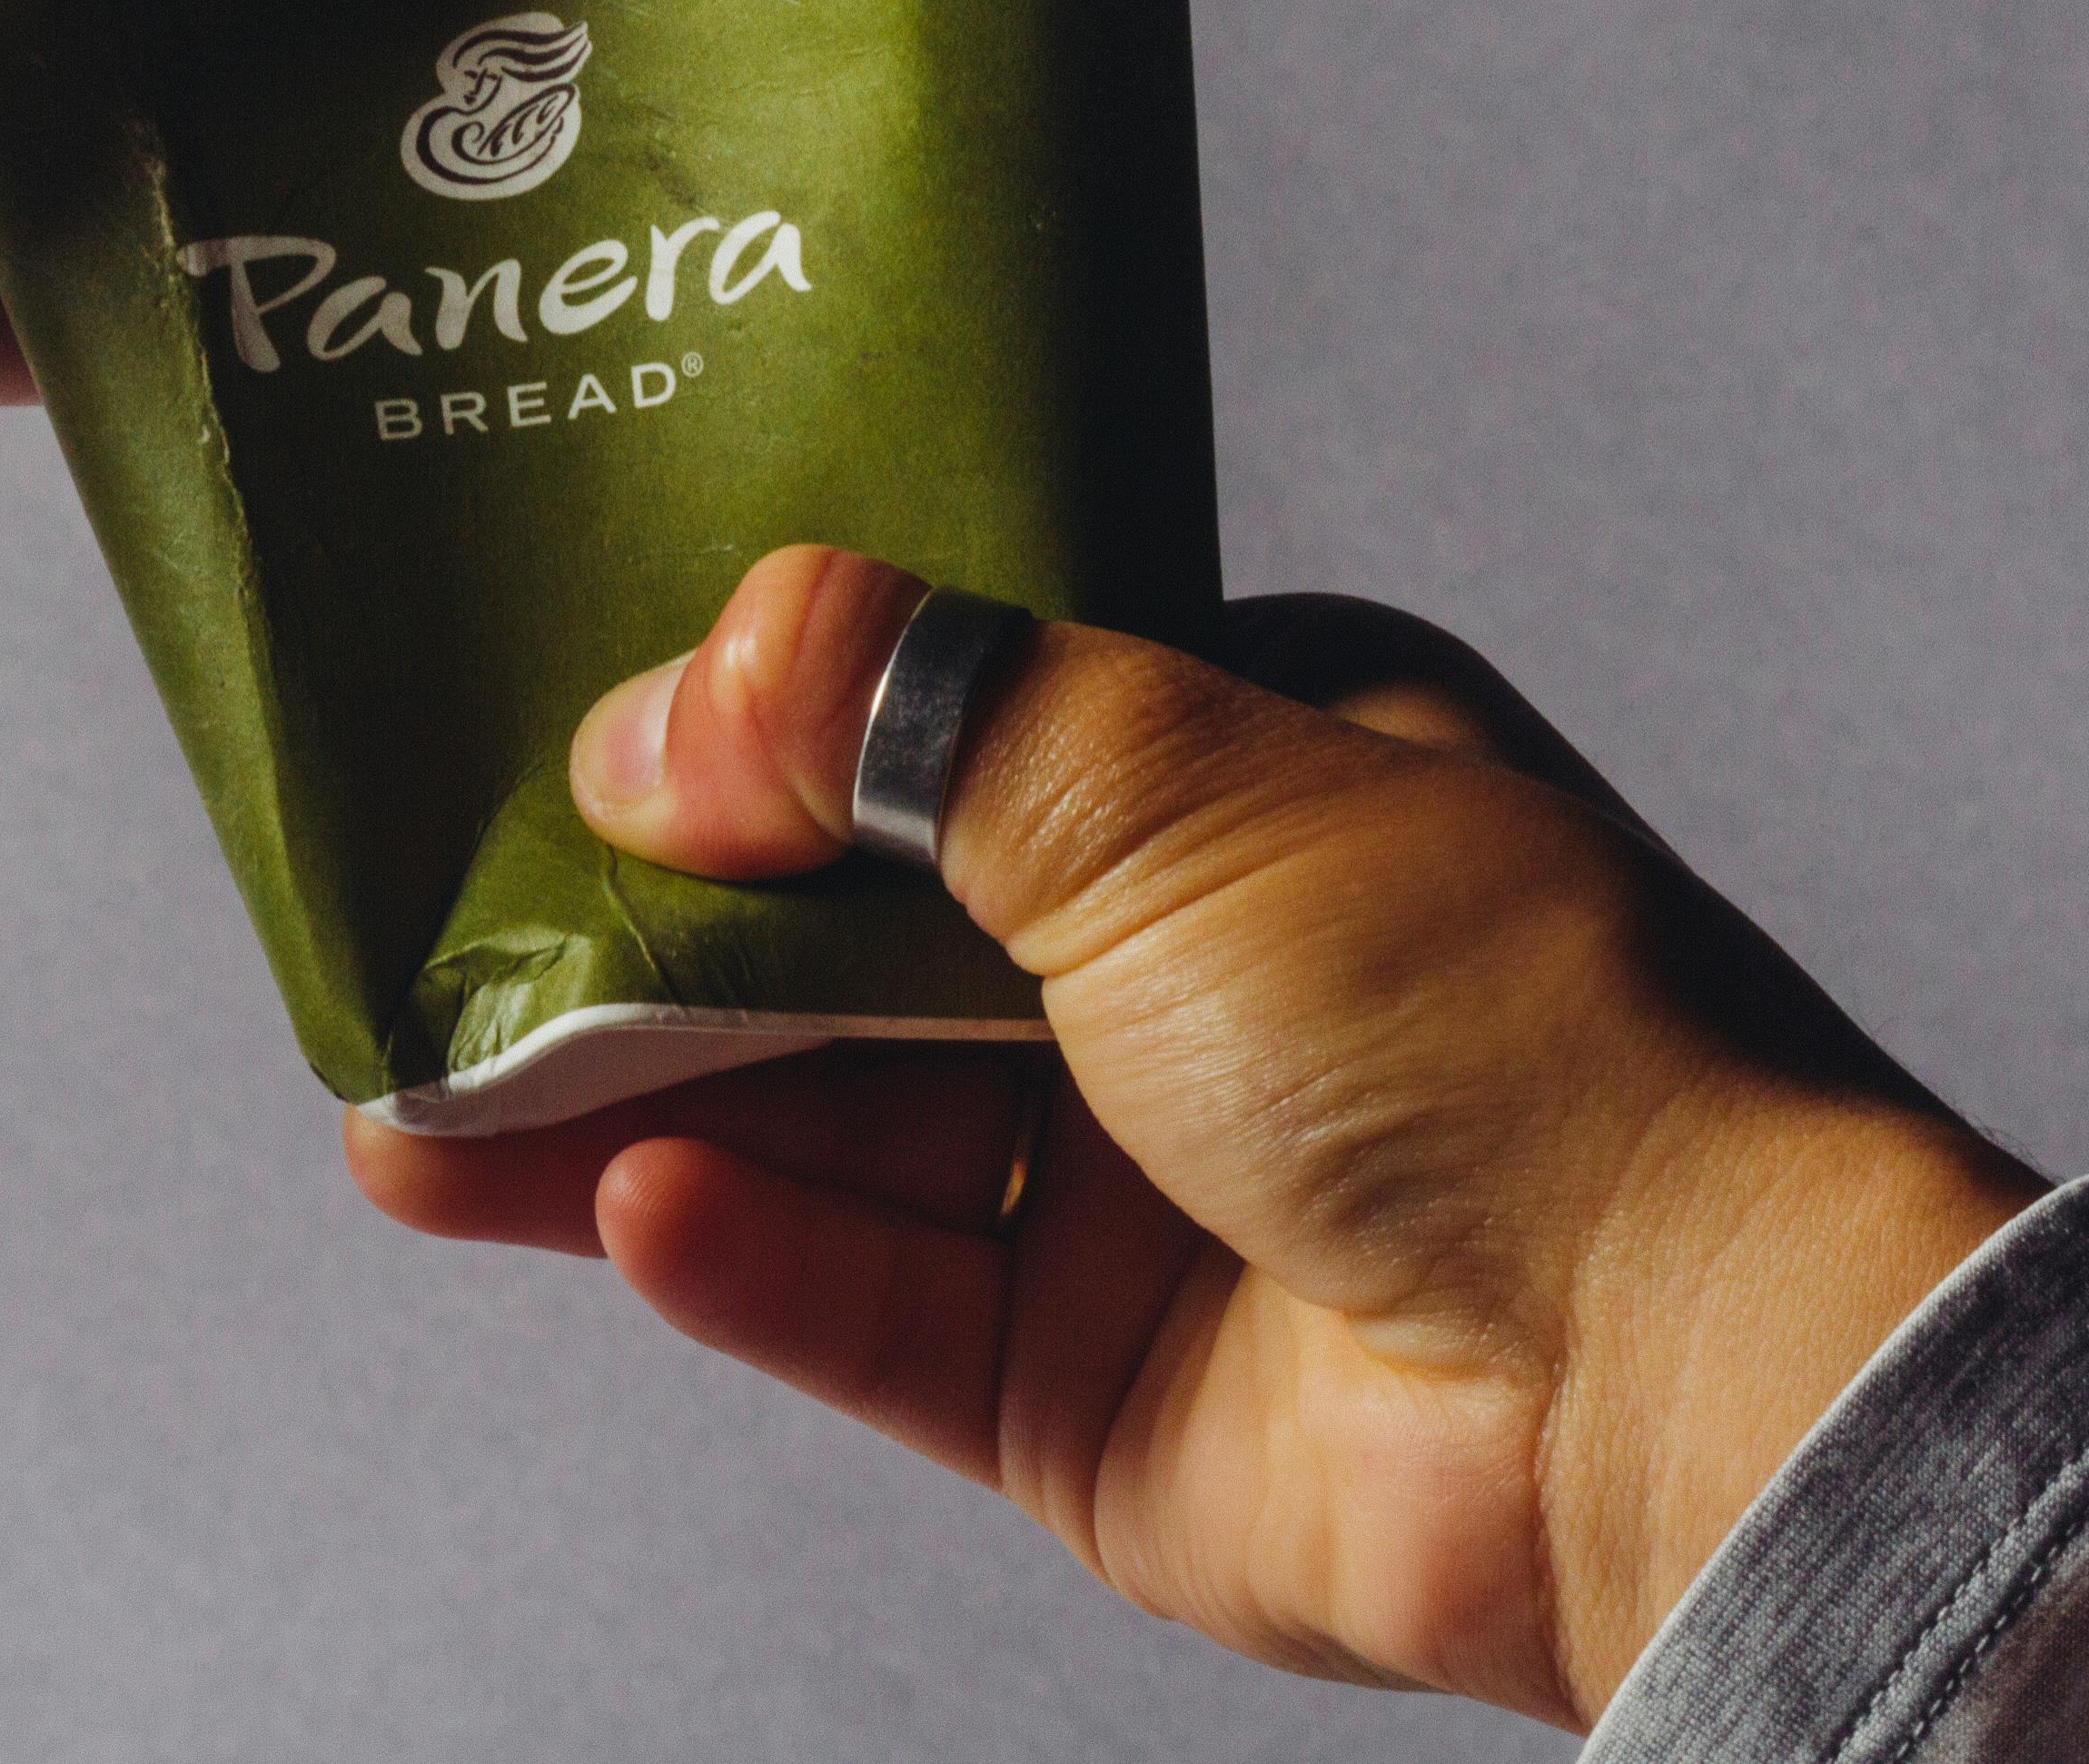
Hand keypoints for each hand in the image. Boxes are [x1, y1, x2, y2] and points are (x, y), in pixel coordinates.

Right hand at [348, 549, 2041, 1727]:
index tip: (550, 708)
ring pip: (812, 1126)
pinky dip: (737, 1252)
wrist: (1668, 1380)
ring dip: (620, 1105)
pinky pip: (861, 1304)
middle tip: (427, 917)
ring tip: (420, 1095)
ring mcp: (1122, 1186)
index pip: (929, 714)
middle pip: (835, 936)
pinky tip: (621, 1201)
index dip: (743, 716)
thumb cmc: (1489, 1024)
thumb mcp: (1170, 773)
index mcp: (1232, 769)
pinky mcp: (1079, 1388)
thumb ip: (895, 719)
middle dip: (633, 934)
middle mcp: (1169, 967)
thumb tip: (666, 701)